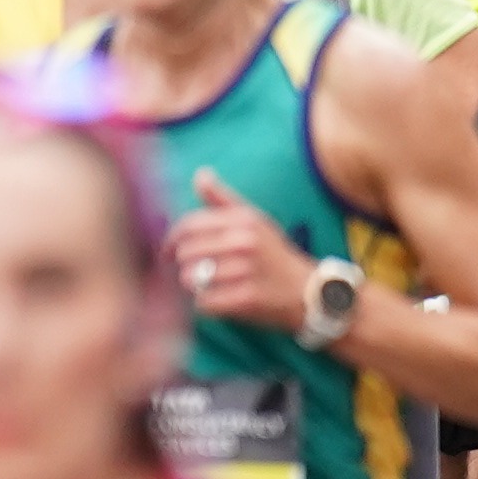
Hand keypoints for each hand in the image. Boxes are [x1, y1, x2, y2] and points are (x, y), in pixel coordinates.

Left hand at [163, 172, 315, 327]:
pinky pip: (204, 302)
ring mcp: (246, 271)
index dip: (171, 240)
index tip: (167, 252)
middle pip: (186, 253)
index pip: (189, 225)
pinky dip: (205, 304)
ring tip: (206, 286)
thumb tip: (200, 174)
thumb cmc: (274, 255)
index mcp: (243, 220)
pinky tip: (218, 301)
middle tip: (192, 273)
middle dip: (182, 265)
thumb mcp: (255, 220)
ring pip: (191, 278)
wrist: (310, 292)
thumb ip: (223, 199)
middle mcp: (244, 242)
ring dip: (192, 286)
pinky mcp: (246, 298)